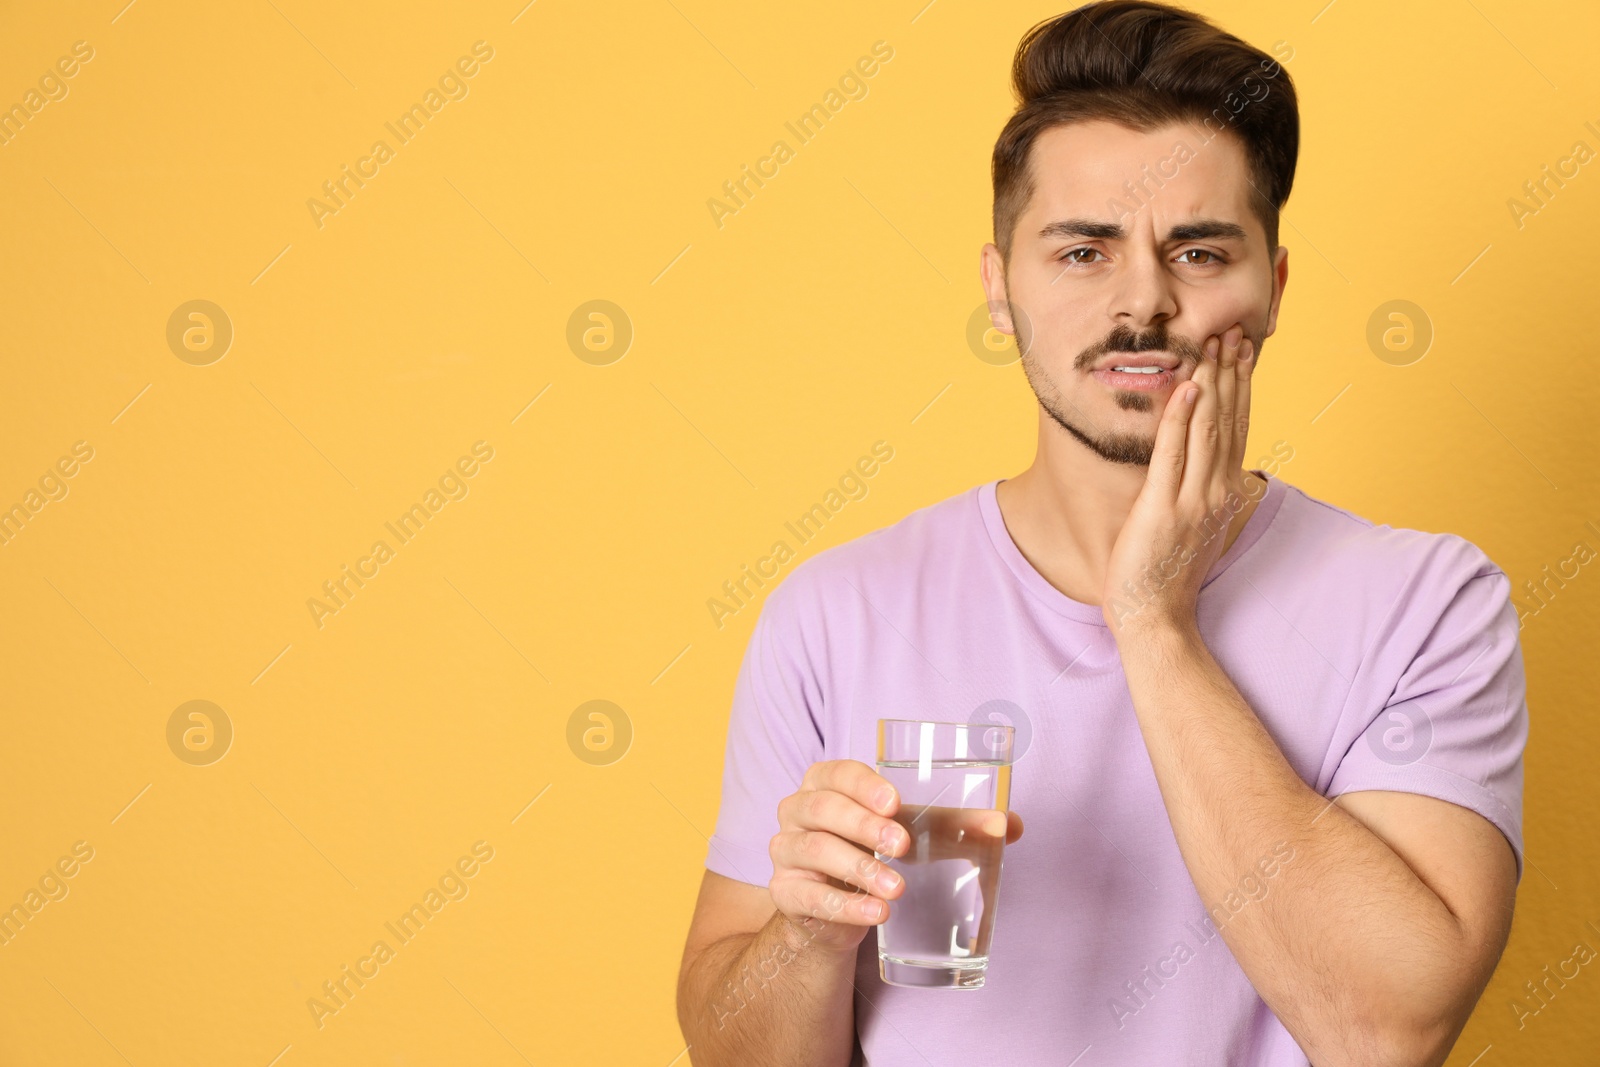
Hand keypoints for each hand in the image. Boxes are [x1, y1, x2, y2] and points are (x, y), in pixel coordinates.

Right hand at [768, 760, 1023, 954]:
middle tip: (902, 846)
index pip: (836, 772)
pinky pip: (808, 896)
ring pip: (813, 851)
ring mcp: (785, 851)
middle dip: (864, 826)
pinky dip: (844, 906)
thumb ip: (955, 827)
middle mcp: (797, 810)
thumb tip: (1010, 826)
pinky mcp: (784, 892)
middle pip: (822, 809)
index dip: (862, 785)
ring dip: (858, 869)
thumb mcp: (911, 833)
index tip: (894, 803)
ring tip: (896, 889)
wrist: (836, 908)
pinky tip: (876, 914)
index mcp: (824, 783)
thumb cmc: (874, 852)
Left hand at [1100, 323, 1256, 635]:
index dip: (1240, 387)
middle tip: (1234, 332)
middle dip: (1232, 374)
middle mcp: (1215, 493)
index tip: (1242, 351)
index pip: (1237, 428)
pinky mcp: (1163, 511)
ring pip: (1208, 430)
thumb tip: (1200, 462)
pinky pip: (1173, 457)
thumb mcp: (1192, 524)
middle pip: (1229, 421)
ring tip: (1215, 346)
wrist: (1156, 619)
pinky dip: (1180, 420)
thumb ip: (1198, 490)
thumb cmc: (1166, 574)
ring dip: (1212, 384)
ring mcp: (1192, 501)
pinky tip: (1185, 388)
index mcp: (1222, 493)